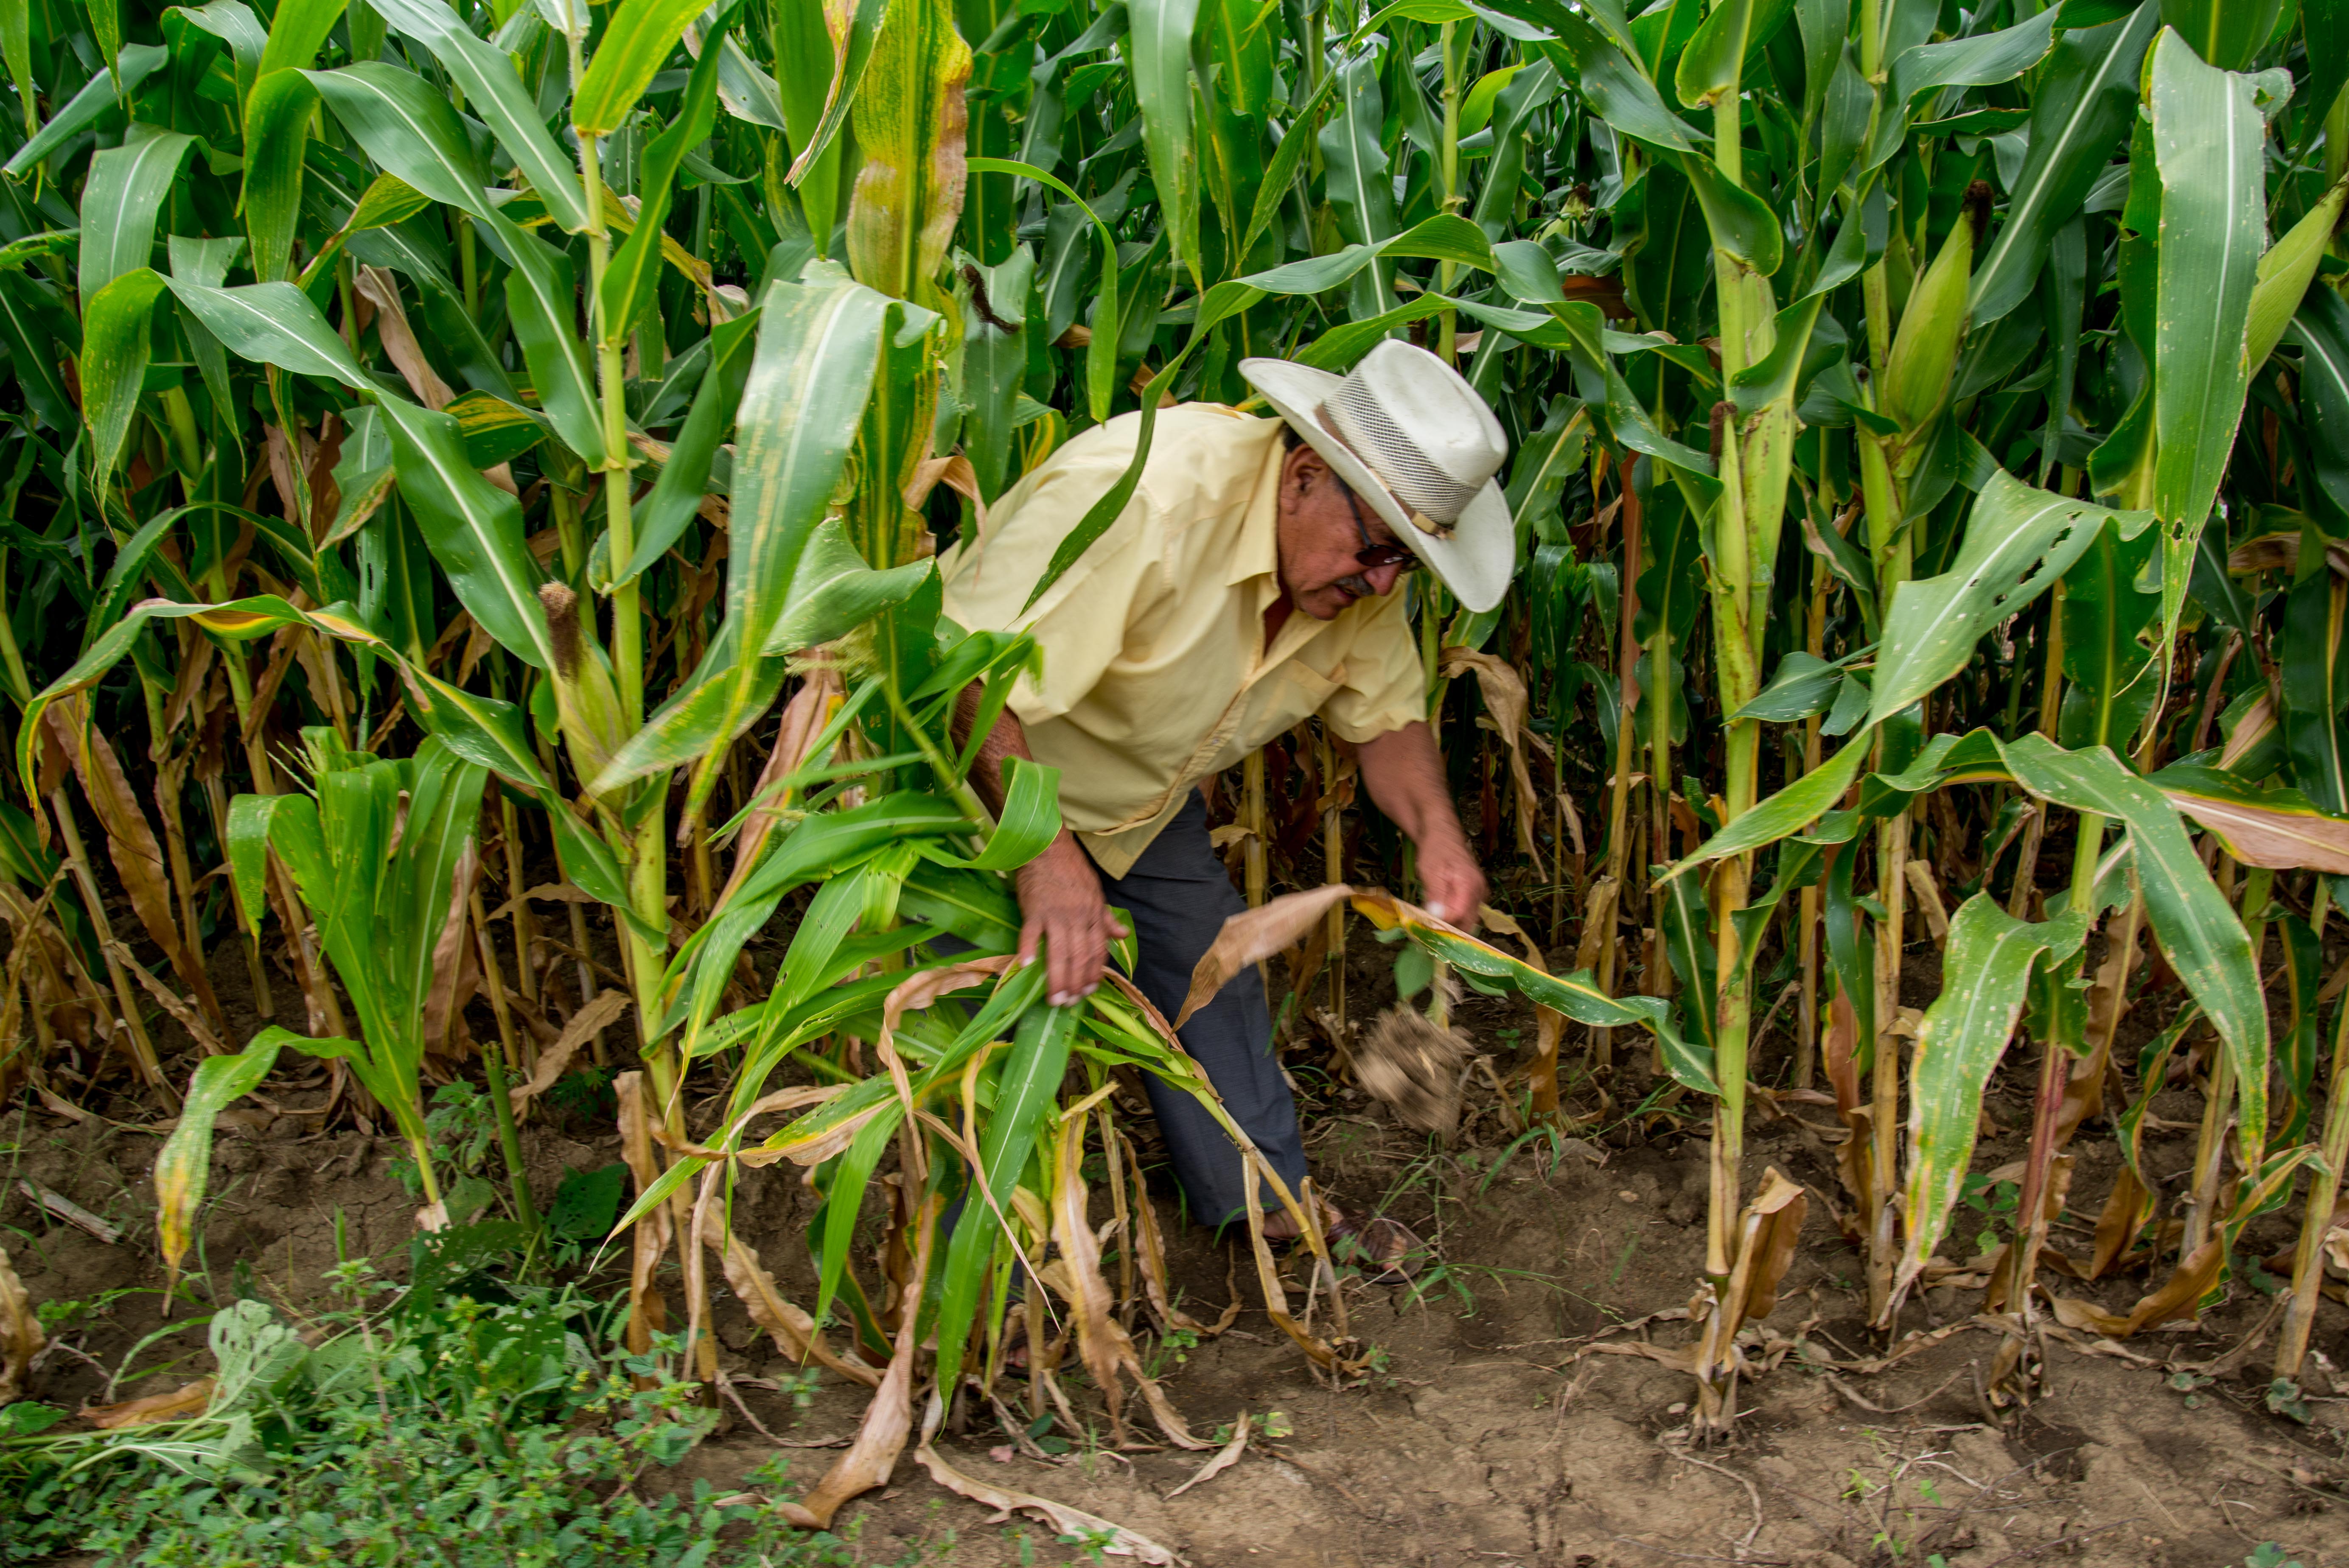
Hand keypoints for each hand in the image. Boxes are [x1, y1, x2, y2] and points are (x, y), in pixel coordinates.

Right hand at [1014, 834, 1130, 1004]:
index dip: (1093, 974)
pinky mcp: (1034, 909)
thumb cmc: (1071, 869)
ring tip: (1053, 998)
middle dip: (1076, 983)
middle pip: (1079, 957)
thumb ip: (1106, 918)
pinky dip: (1028, 951)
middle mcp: (1078, 918)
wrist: (1048, 845)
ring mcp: (1056, 914)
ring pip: (1059, 952)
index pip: (1097, 951)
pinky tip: (1025, 968)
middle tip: (1068, 1003)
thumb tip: (1123, 935)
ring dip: (1056, 978)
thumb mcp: (1095, 892)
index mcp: (1094, 915)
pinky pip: (1031, 934)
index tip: (1088, 993)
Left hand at [1415, 836, 1486, 930]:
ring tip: (1433, 915)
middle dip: (1449, 927)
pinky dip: (1454, 914)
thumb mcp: (1430, 872)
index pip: (1459, 915)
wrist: (1442, 834)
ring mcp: (1479, 892)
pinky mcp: (1475, 893)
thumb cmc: (1435, 849)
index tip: (1427, 923)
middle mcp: (1479, 891)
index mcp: (1469, 885)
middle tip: (1430, 926)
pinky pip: (1467, 910)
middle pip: (1467, 921)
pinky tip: (1440, 908)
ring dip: (1451, 922)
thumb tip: (1436, 916)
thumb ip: (1436, 895)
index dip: (1443, 922)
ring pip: (1468, 918)